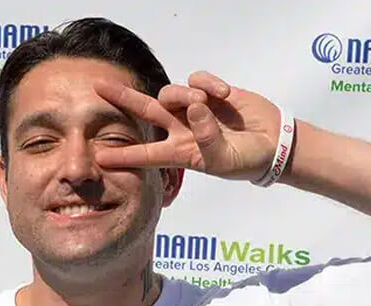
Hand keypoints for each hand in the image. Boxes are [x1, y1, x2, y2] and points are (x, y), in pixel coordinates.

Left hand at [93, 71, 281, 181]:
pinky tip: (225, 94)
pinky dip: (208, 83)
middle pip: (145, 111)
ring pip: (172, 93)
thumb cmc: (246, 160)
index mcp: (180, 153)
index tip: (99, 157)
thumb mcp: (224, 160)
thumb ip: (207, 137)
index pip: (146, 154)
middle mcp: (181, 129)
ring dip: (184, 94)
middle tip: (98, 87)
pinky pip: (197, 79)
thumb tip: (194, 106)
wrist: (272, 143)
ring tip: (205, 102)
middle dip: (123, 99)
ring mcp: (194, 109)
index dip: (124, 156)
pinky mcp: (209, 92)